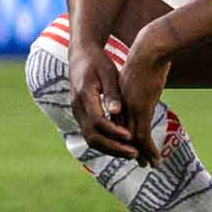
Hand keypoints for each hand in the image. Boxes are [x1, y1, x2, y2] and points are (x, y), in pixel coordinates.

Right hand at [68, 36, 141, 161]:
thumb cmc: (98, 62)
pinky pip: (91, 135)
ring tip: (132, 154)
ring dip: (110, 149)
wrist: (80, 57)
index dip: (113, 131)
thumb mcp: (108, 73)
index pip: (97, 121)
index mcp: (84, 95)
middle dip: (113, 147)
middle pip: (92, 136)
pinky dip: (106, 144)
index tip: (130, 137)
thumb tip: (117, 112)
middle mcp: (77, 108)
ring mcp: (77, 114)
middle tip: (134, 153)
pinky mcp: (81, 117)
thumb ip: (112, 93)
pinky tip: (122, 146)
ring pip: (90, 139)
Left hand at [114, 24, 176, 165]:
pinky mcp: (140, 110)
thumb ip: (143, 85)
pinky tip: (154, 158)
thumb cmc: (148, 57)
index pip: (122, 125)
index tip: (135, 148)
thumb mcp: (142, 73)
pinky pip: (142, 136)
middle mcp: (123, 107)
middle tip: (142, 162)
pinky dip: (148, 149)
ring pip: (133, 140)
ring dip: (142, 154)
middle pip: (125, 135)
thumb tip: (150, 85)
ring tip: (150, 164)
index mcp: (122, 99)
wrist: (149, 50)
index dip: (128, 139)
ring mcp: (130, 109)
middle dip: (133, 151)